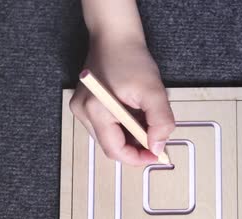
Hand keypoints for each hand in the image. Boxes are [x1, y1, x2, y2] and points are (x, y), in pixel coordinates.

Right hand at [69, 38, 174, 165]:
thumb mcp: (154, 91)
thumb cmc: (132, 59)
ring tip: (146, 122)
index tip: (157, 155)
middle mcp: (82, 112)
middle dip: (136, 147)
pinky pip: (106, 126)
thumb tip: (157, 147)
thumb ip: (160, 122)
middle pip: (111, 145)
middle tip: (156, 140)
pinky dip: (123, 127)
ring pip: (109, 137)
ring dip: (130, 137)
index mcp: (96, 110)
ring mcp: (81, 108)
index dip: (137, 157)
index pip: (115, 150)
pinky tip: (135, 115)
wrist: (115, 37)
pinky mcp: (85, 105)